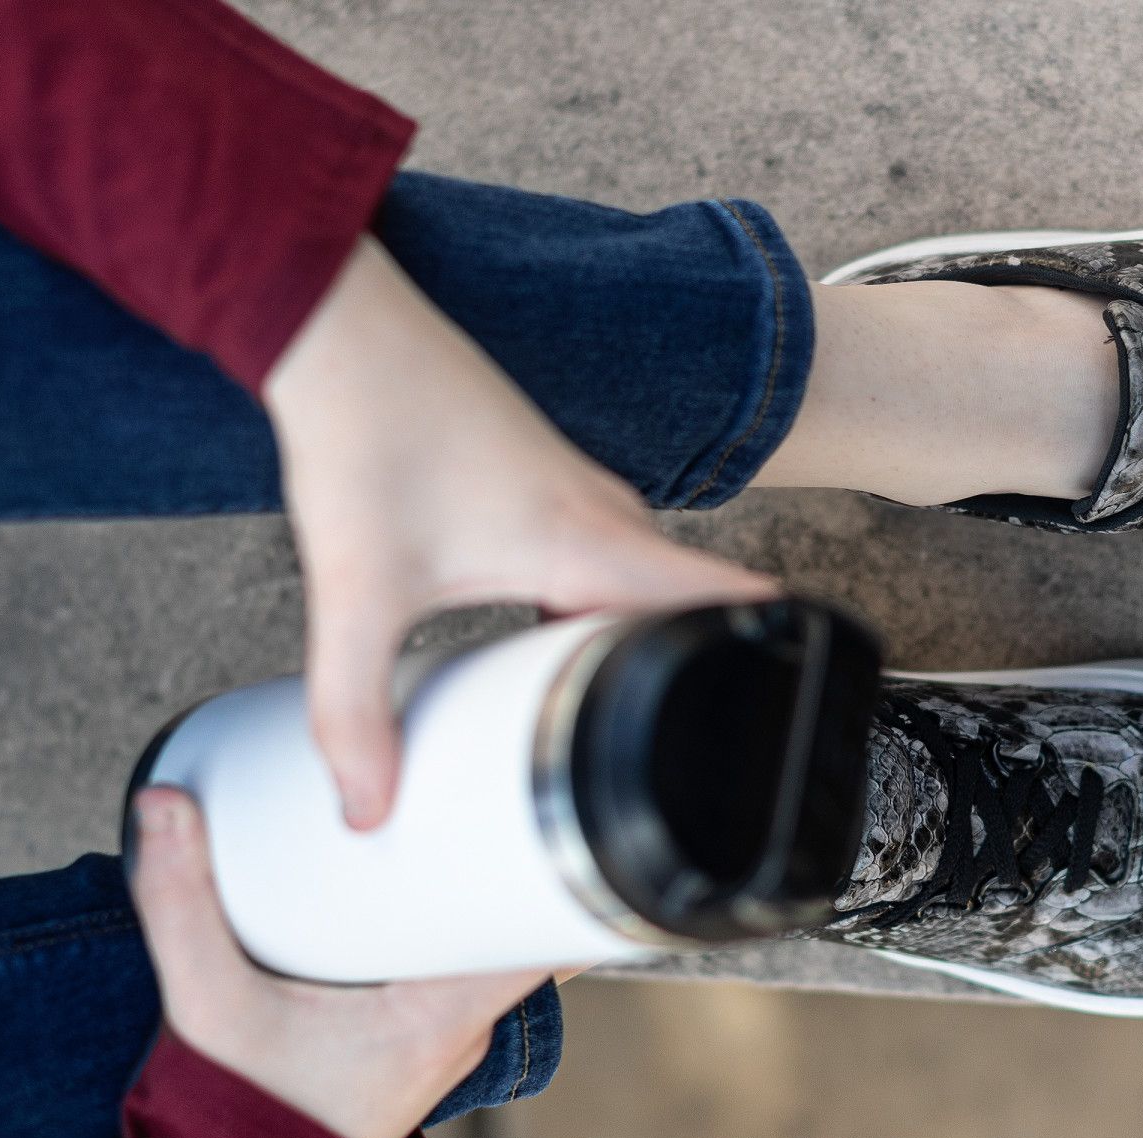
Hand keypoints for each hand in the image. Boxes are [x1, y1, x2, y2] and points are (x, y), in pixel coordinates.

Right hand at [129, 786, 543, 1137]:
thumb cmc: (242, 1113)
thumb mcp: (207, 1007)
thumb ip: (181, 905)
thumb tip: (162, 805)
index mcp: (441, 1018)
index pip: (539, 931)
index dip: (548, 866)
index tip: (528, 809)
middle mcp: (462, 1028)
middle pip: (517, 924)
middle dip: (500, 858)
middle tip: (472, 795)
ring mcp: (449, 1036)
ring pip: (490, 946)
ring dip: (473, 892)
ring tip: (449, 822)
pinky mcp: (424, 1037)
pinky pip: (461, 967)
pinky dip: (446, 925)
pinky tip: (417, 885)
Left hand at [263, 236, 775, 828]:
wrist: (342, 328)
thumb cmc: (366, 431)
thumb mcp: (359, 590)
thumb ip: (355, 708)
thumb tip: (365, 805)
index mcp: (591, 542)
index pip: (728, 596)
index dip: (777, 646)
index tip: (800, 698)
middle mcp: (603, 511)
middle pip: (688, 603)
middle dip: (697, 668)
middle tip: (683, 744)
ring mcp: (578, 489)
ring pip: (643, 579)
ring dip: (641, 633)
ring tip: (616, 705)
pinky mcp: (545, 478)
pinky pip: (605, 553)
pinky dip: (597, 600)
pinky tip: (548, 629)